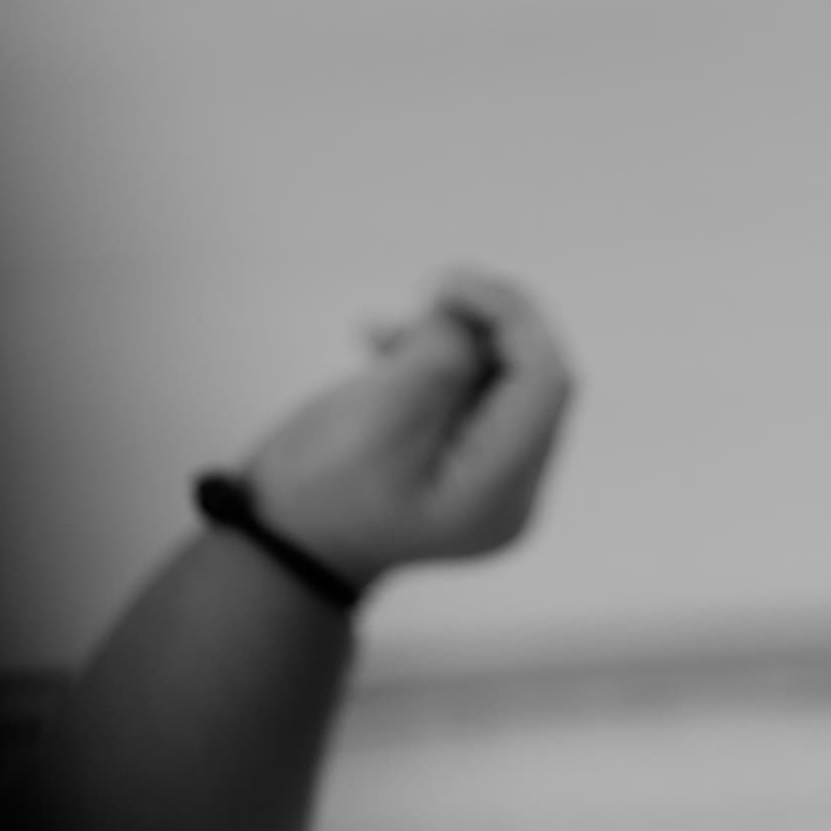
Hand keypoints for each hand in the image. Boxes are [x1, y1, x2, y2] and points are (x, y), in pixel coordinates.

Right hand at [241, 267, 573, 584]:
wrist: (285, 546)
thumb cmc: (321, 493)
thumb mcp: (380, 416)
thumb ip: (440, 358)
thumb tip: (469, 317)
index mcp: (499, 492)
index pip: (545, 381)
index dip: (510, 314)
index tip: (446, 284)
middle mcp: (512, 494)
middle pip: (532, 380)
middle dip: (481, 327)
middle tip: (418, 302)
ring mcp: (493, 486)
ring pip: (502, 382)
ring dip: (452, 341)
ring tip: (385, 339)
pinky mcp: (467, 469)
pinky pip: (474, 398)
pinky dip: (437, 363)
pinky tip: (384, 348)